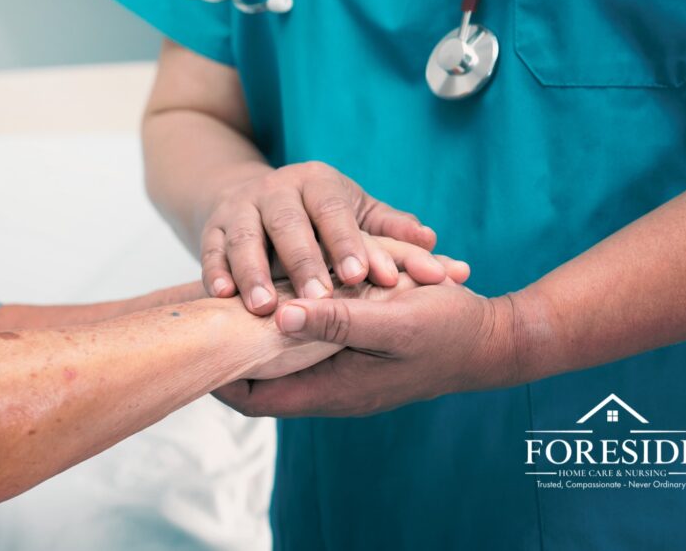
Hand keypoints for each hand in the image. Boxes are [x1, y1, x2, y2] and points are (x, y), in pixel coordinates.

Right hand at [201, 161, 438, 314]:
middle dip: (303, 262)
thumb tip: (431, 241)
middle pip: (288, 223)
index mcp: (317, 182)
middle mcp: (276, 189)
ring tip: (266, 308)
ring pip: (244, 237)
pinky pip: (210, 250)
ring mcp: (240, 207)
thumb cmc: (320, 215)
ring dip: (252, 272)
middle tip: (320, 300)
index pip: (333, 209)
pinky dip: (215, 273)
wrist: (257, 199)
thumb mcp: (356, 214)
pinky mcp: (211, 228)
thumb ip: (390, 229)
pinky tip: (223, 299)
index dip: (347, 241)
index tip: (363, 276)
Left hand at [214, 283, 519, 416]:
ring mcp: (341, 372)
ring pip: (282, 358)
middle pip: (261, 380)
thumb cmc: (448, 331)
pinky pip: (307, 343)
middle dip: (232, 349)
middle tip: (205, 310)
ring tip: (232, 295)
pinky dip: (290, 320)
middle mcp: (330, 388)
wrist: (492, 340)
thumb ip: (337, 320)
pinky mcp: (353, 354)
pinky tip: (280, 286)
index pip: (254, 398)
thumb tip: (279, 315)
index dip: (218, 375)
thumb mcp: (393, 320)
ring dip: (261, 331)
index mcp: (333, 389)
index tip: (192, 339)